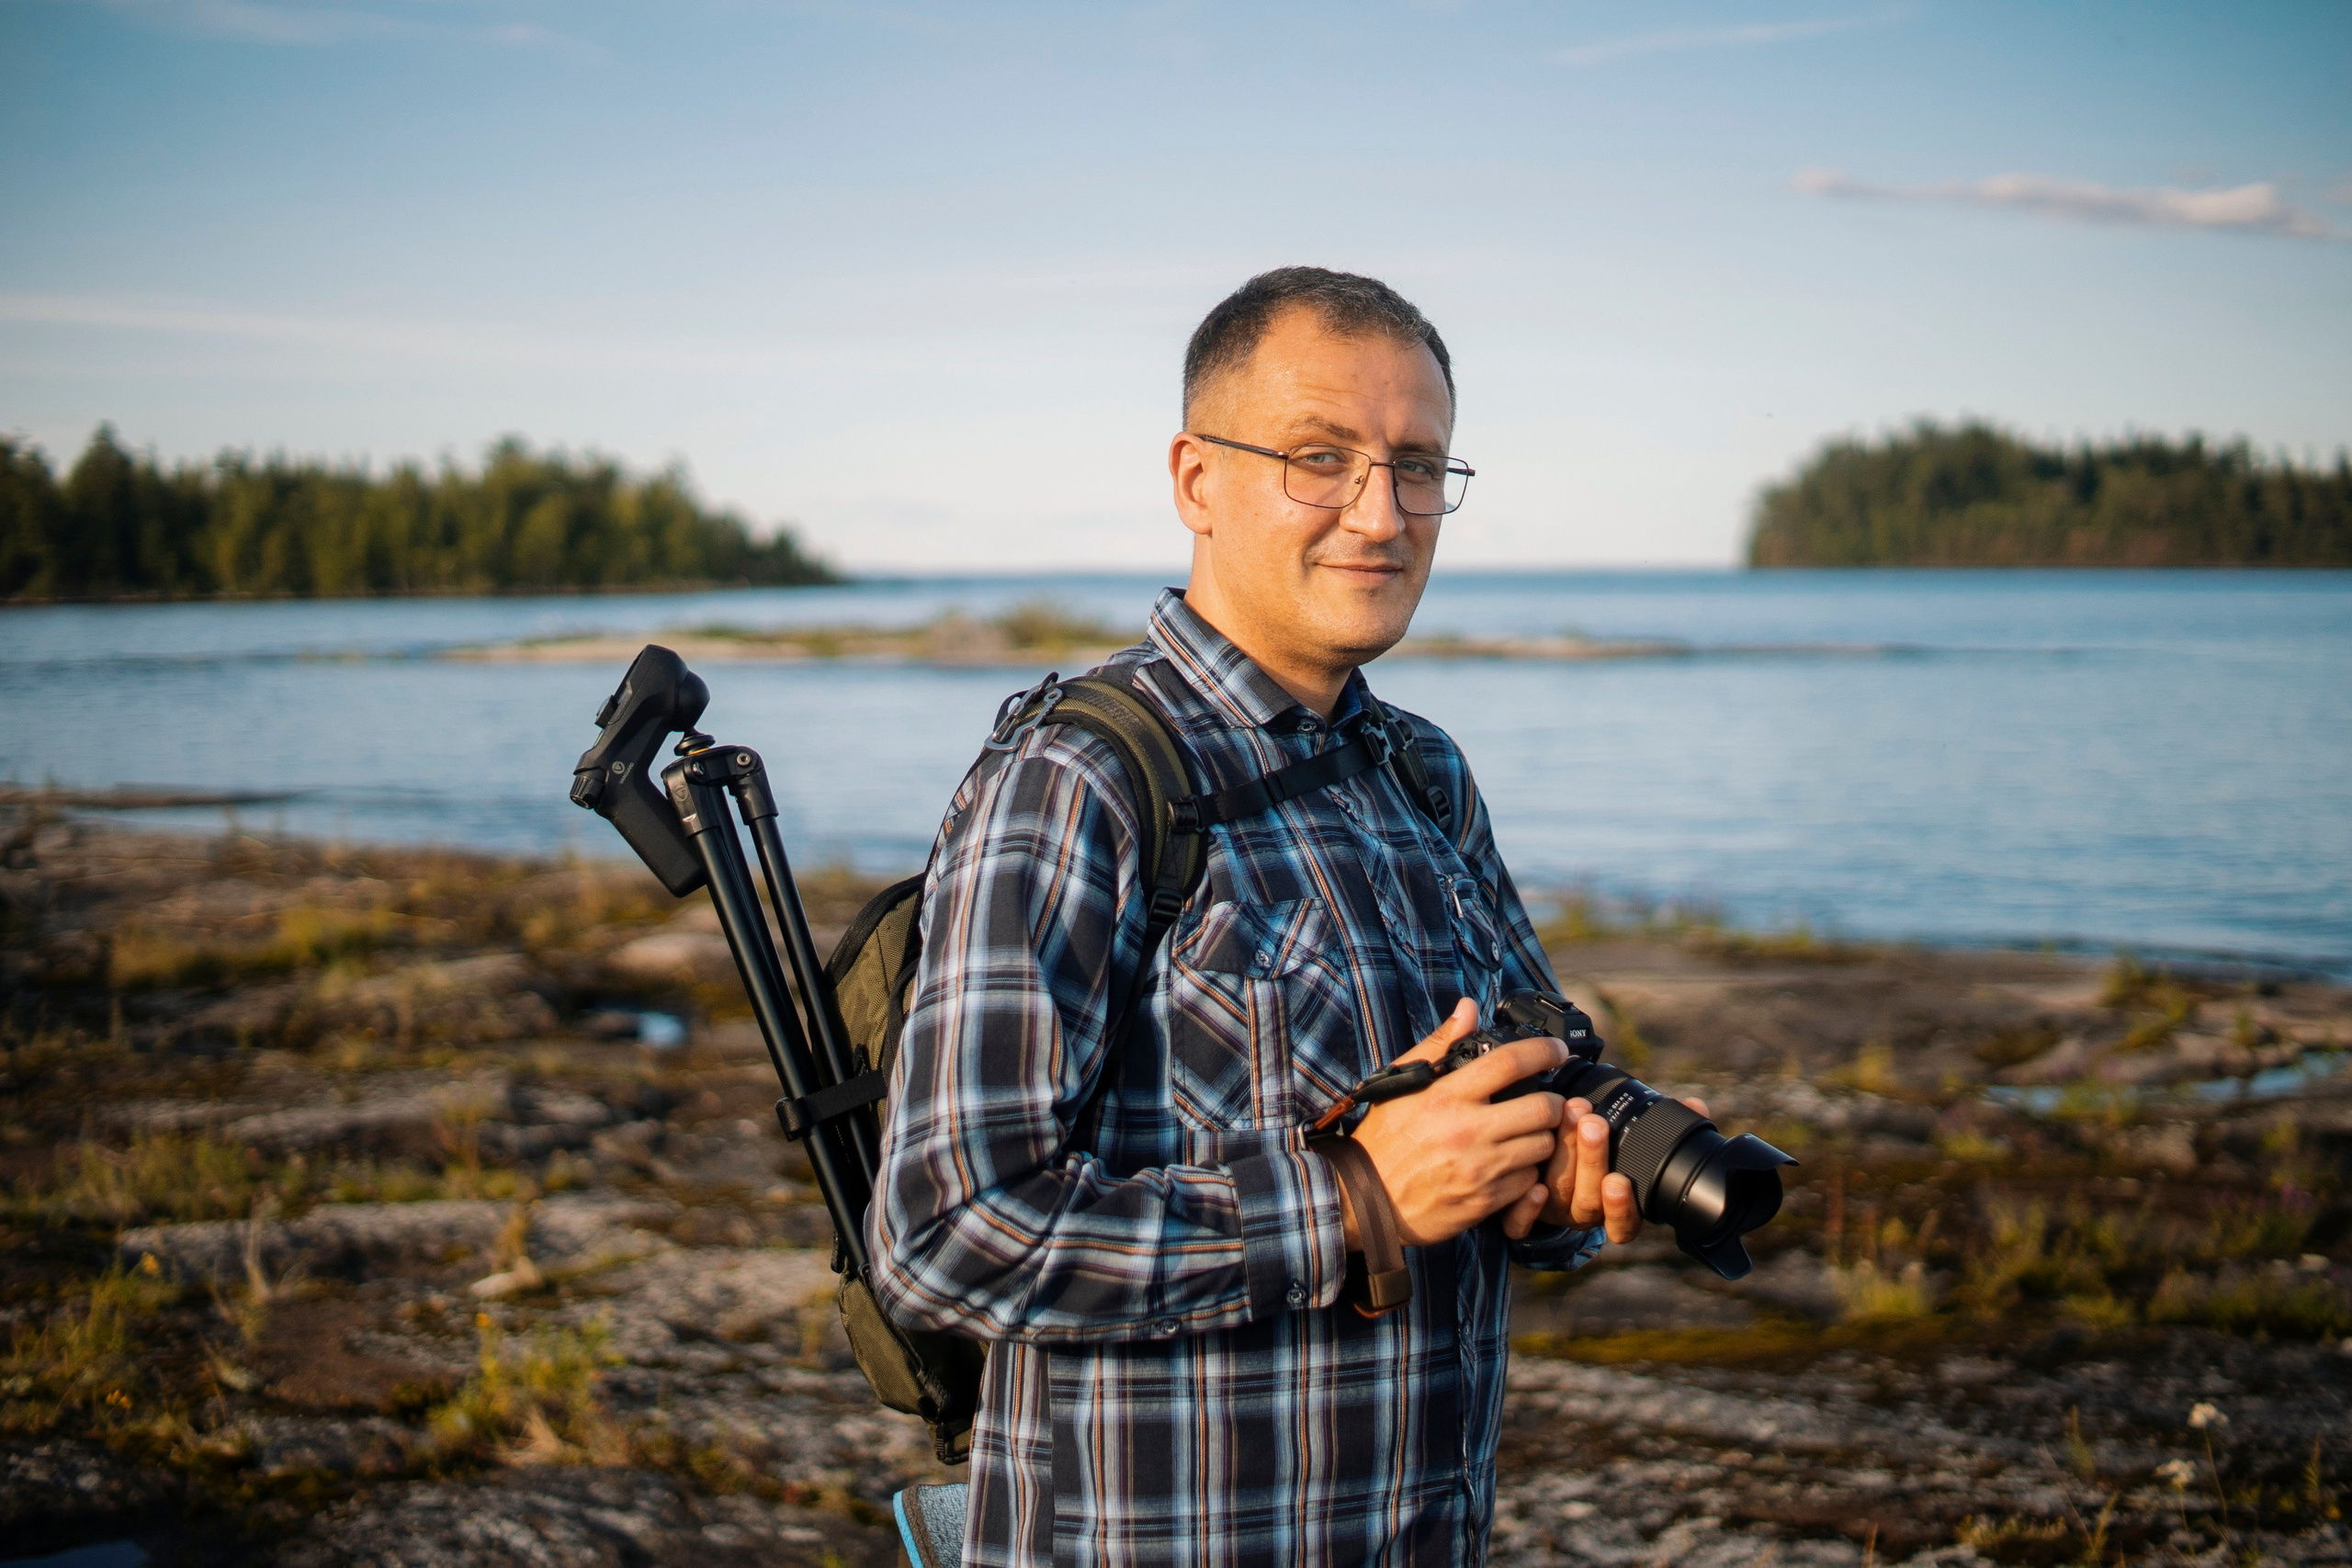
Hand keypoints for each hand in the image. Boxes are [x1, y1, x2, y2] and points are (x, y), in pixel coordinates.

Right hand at [1345, 999, 1566, 1248]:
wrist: (1367, 1200)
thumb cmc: (1385, 1138)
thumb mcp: (1401, 1084)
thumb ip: (1439, 1044)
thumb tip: (1468, 1008)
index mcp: (1447, 1095)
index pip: (1510, 1062)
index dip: (1544, 1051)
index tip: (1558, 1050)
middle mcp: (1468, 1129)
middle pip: (1543, 1107)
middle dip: (1553, 1102)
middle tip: (1545, 1102)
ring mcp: (1480, 1167)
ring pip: (1543, 1146)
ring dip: (1542, 1138)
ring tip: (1527, 1135)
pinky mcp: (1486, 1200)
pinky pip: (1529, 1182)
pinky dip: (1527, 1173)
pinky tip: (1511, 1165)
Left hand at [1501, 1090, 1709, 1243]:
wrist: (1541, 1173)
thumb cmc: (1593, 1157)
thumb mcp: (1627, 1145)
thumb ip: (1660, 1130)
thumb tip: (1697, 1107)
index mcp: (1610, 1206)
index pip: (1623, 1222)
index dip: (1622, 1207)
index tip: (1619, 1179)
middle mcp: (1583, 1212)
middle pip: (1588, 1197)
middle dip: (1592, 1159)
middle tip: (1593, 1123)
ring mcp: (1551, 1212)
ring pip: (1558, 1193)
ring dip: (1564, 1156)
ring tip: (1570, 1116)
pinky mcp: (1517, 1214)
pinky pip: (1520, 1224)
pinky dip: (1527, 1208)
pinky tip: (1532, 1186)